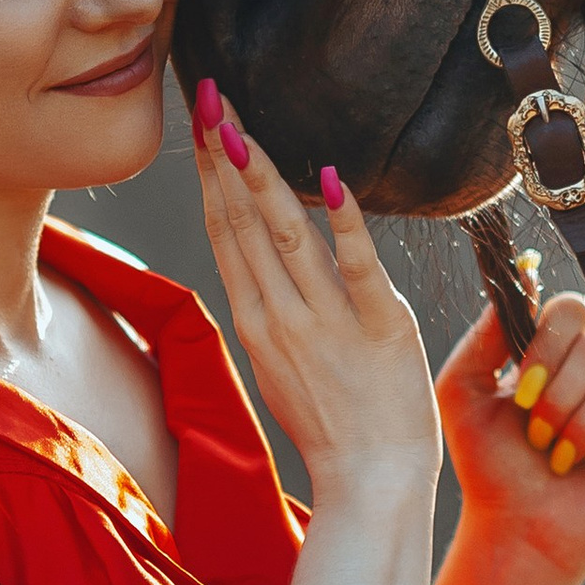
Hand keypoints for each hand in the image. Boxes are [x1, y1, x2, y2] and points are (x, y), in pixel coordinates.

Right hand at [192, 91, 438, 509]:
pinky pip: (358, 269)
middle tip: (210, 98)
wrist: (370, 486)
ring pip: (284, 237)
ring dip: (261, 177)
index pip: (226, 232)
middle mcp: (280, 316)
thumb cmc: (334, 425)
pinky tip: (332, 182)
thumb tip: (262, 250)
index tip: (204, 124)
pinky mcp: (380, 330)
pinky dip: (343, 225)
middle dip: (223, 157)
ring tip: (240, 128)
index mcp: (256, 321)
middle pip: (243, 223)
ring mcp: (327, 324)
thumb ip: (272, 303)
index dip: (212, 175)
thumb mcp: (284, 363)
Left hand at [438, 282, 584, 583]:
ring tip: (559, 457)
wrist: (517, 528)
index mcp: (556, 354)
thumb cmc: (490, 467)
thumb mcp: (464, 392)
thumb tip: (524, 275)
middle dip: (557, 395)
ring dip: (578, 424)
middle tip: (536, 435)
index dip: (547, 345)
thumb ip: (486, 334)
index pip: (570, 309)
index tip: (520, 389)